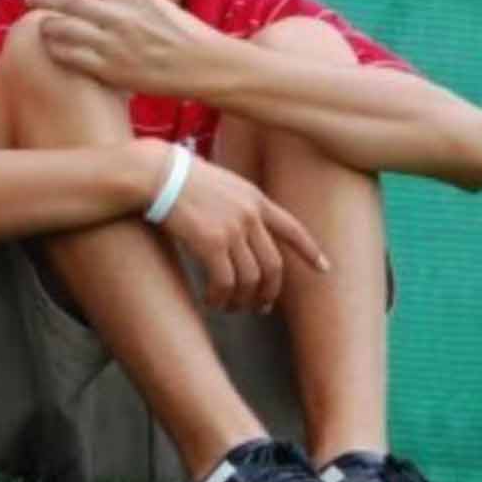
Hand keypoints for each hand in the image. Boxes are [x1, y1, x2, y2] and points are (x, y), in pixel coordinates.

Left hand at [24, 0, 218, 94]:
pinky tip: (55, 49)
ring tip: (44, 27)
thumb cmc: (182, 33)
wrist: (204, 65)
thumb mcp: (154, 2)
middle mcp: (120, 14)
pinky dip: (56, 50)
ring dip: (47, 26)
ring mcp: (113, 42)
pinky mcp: (110, 69)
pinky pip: (68, 57)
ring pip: (61, 29)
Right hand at [153, 147, 328, 312]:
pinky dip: (220, 297)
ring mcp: (233, 229)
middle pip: (273, 265)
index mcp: (255, 198)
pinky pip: (225, 282)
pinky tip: (212, 301)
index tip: (324, 269)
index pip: (292, 229)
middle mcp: (250, 215)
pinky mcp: (211, 243)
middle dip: (269, 292)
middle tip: (260, 308)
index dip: (310, 252)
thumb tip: (244, 231)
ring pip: (250, 279)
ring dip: (241, 300)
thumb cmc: (180, 178)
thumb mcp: (221, 183)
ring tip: (228, 307)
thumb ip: (238, 205)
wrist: (157, 173)